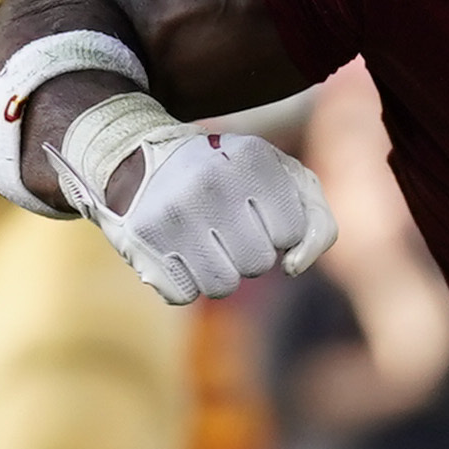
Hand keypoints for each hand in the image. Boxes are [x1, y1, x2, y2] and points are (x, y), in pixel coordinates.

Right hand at [59, 91, 334, 303]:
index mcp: (251, 159)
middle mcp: (210, 183)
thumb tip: (295, 268)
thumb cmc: (225, 172)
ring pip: (223, 286)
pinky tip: (174, 248)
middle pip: (258, 263)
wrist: (134, 154)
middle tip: (224, 224)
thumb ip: (314, 219)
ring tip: (202, 238)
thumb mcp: (278, 174)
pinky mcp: (142, 242)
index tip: (255, 208)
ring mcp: (173, 214)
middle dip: (248, 250)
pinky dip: (183, 280)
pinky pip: (183, 295)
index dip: (276, 228)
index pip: (290, 232)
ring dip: (218, 270)